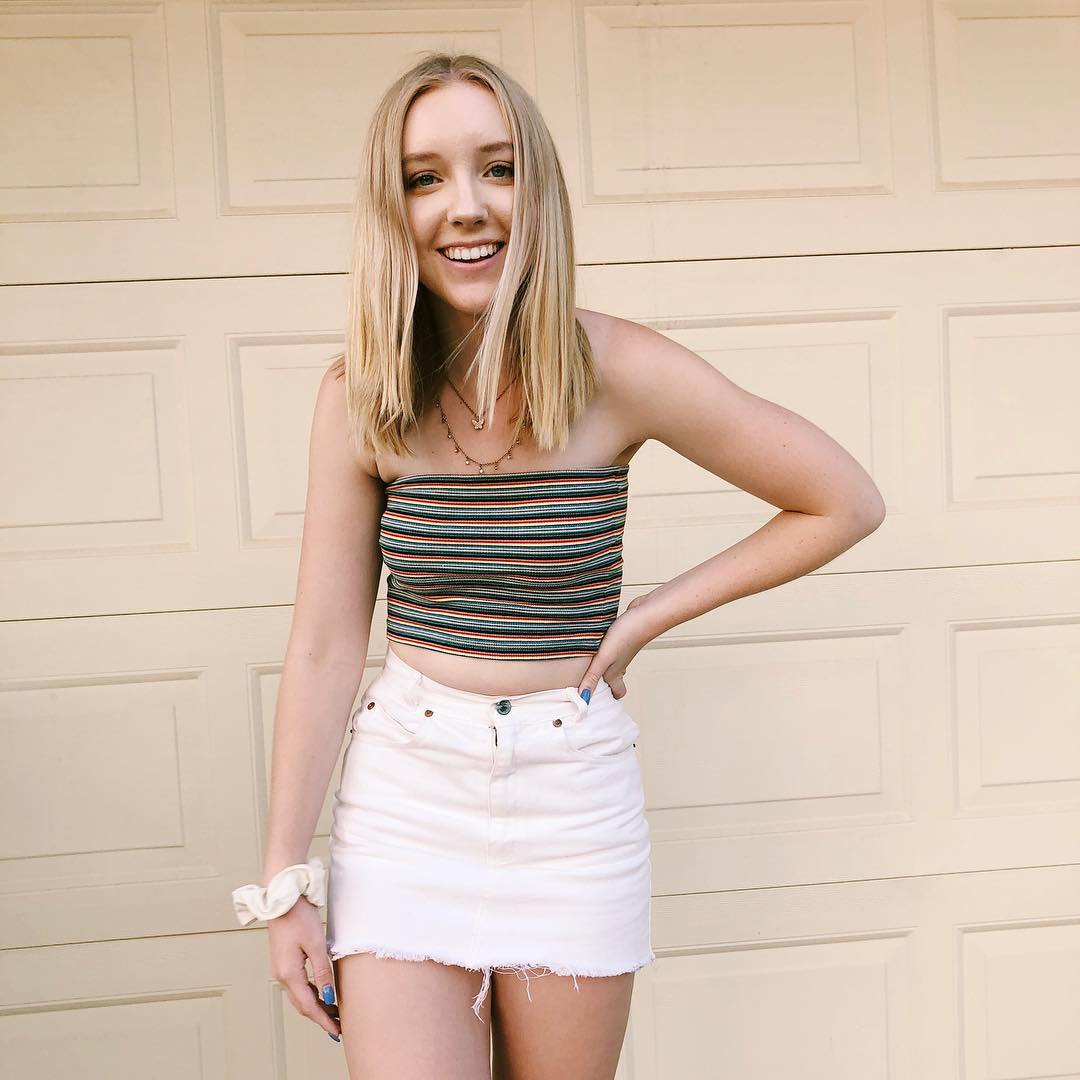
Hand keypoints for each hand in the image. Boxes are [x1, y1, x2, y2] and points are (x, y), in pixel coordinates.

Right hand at [268, 897, 341, 1041]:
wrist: (283, 898)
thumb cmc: (299, 917)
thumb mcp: (316, 944)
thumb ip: (323, 972)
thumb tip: (329, 998)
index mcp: (288, 974)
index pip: (308, 1005)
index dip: (323, 1020)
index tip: (337, 1032)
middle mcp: (282, 975)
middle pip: (302, 1004)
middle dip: (320, 1017)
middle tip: (338, 1028)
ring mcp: (281, 968)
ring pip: (299, 996)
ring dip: (315, 1006)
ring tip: (333, 1014)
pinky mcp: (284, 961)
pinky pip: (298, 984)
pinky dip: (310, 993)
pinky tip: (321, 994)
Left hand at [576, 595, 655, 700]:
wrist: (647, 612)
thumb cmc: (628, 635)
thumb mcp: (604, 658)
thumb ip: (593, 677)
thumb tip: (584, 699)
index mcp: (615, 672)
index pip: (617, 692)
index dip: (609, 698)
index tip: (594, 702)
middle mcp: (619, 663)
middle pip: (613, 678)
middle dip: (602, 682)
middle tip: (587, 683)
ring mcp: (621, 649)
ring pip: (612, 661)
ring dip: (601, 663)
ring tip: (586, 663)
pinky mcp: (620, 635)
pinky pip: (611, 646)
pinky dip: (603, 647)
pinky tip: (595, 640)